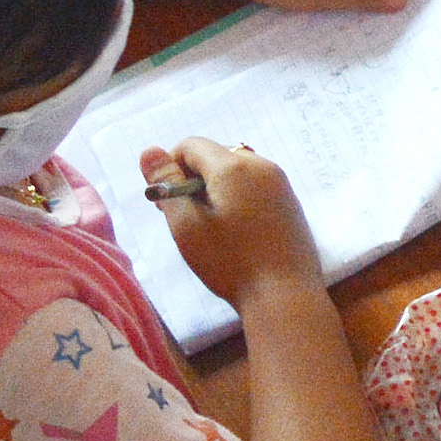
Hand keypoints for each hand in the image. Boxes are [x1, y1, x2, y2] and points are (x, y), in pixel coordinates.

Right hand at [145, 138, 319, 302]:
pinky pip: (256, 187)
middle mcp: (263, 166)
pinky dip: (238, 198)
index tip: (166, 200)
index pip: (192, 145)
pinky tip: (235, 232)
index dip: (171, 167)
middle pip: (217, 156)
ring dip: (215, 190)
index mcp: (235, 167)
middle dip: (193, 179)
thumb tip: (149, 150)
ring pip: (237, 172)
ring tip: (209, 228)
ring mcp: (282, 185)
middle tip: (184, 217)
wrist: (285, 295)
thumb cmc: (230, 263)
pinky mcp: (291, 204)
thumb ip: (167, 185)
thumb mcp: (187, 225)